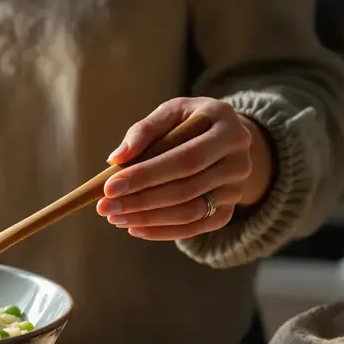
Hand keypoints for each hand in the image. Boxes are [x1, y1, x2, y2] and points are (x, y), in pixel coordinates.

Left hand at [96, 97, 273, 240]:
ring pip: (190, 211)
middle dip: (141, 200)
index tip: (109, 187)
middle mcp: (239, 160)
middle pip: (187, 188)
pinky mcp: (228, 210)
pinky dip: (163, 231)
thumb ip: (145, 130)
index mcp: (227, 127)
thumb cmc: (189, 122)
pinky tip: (135, 228)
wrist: (224, 139)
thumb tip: (116, 158)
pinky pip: (195, 227)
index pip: (185, 158)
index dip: (146, 175)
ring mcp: (236, 189)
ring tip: (115, 217)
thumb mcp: (171, 112)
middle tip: (105, 208)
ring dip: (148, 218)